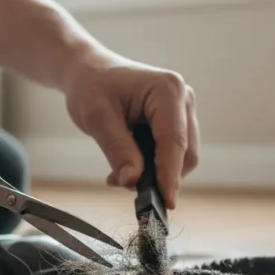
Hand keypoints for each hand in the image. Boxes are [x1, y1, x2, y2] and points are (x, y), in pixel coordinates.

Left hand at [62, 49, 198, 209]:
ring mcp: (183, 110)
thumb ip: (117, 150)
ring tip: (120, 173)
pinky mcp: (178, 121)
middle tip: (122, 184)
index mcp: (168, 90)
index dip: (170, 175)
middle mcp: (183, 98)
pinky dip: (154, 166)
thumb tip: (132, 181)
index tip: (166, 203)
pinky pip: (174, 153)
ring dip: (155, 173)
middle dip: (160, 176)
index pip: (174, 141)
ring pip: (182, 157)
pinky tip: (130, 165)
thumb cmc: (91, 86)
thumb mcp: (96, 118)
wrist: (89, 71)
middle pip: (185, 153)